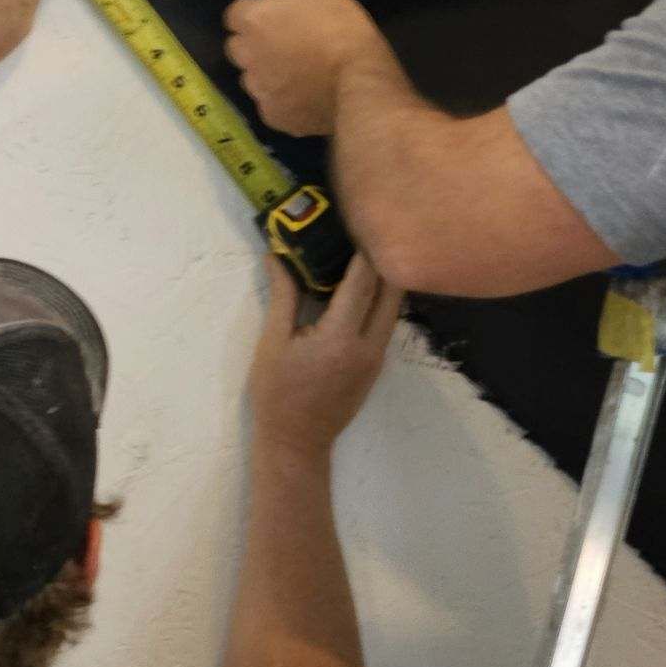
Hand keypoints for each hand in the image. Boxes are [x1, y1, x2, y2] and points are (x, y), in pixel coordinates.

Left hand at [223, 0, 386, 134]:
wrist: (361, 84)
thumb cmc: (345, 31)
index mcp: (256, 21)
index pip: (233, 15)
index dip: (252, 15)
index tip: (272, 19)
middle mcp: (248, 56)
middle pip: (236, 47)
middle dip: (252, 44)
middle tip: (283, 45)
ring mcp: (257, 89)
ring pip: (250, 78)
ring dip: (263, 73)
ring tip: (295, 74)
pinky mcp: (270, 116)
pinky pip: (267, 103)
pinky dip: (279, 99)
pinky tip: (303, 96)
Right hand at [249, 254, 401, 454]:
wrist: (296, 443)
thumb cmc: (277, 393)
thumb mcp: (272, 342)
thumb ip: (283, 295)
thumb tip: (277, 255)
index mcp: (340, 338)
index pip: (362, 283)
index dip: (363, 252)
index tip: (359, 224)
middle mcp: (369, 346)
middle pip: (391, 292)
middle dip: (383, 261)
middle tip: (367, 234)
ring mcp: (377, 358)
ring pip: (393, 308)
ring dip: (383, 281)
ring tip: (364, 256)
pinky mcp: (376, 366)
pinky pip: (385, 323)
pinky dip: (379, 301)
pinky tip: (361, 288)